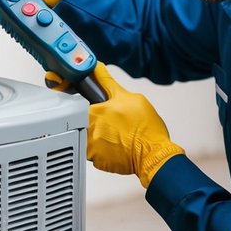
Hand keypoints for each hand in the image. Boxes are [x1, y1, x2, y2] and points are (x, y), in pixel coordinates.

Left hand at [84, 64, 184, 187]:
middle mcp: (89, 130)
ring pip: (88, 137)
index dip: (85, 102)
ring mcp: (91, 147)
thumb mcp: (128, 97)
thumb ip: (107, 82)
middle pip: (82, 121)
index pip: (77, 102)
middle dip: (94, 119)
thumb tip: (97, 68)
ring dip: (98, 135)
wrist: (153, 154)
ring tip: (115, 134)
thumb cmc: (145, 128)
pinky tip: (116, 145)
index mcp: (93, 112)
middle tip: (111, 121)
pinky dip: (103, 149)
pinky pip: (94, 152)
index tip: (94, 105)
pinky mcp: (96, 161)